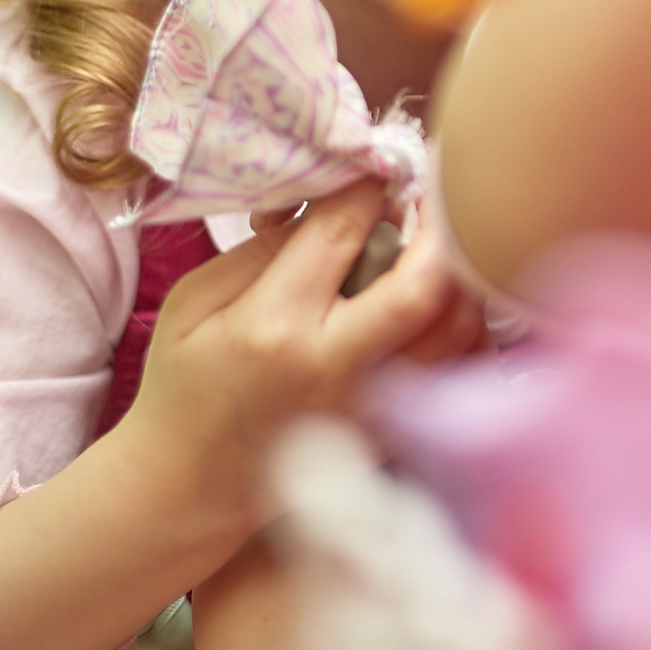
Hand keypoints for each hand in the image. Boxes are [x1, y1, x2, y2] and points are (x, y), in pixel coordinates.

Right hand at [116, 187, 480, 528]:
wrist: (189, 484)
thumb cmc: (185, 383)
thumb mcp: (195, 301)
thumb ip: (264, 249)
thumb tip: (334, 203)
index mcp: (274, 327)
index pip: (344, 233)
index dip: (371, 185)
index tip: (379, 165)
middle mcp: (335, 367)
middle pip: (423, 286)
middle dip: (437, 228)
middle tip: (429, 201)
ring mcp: (372, 405)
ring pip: (457, 329)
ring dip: (459, 275)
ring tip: (436, 249)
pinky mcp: (394, 431)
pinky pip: (458, 367)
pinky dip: (464, 325)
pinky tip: (442, 302)